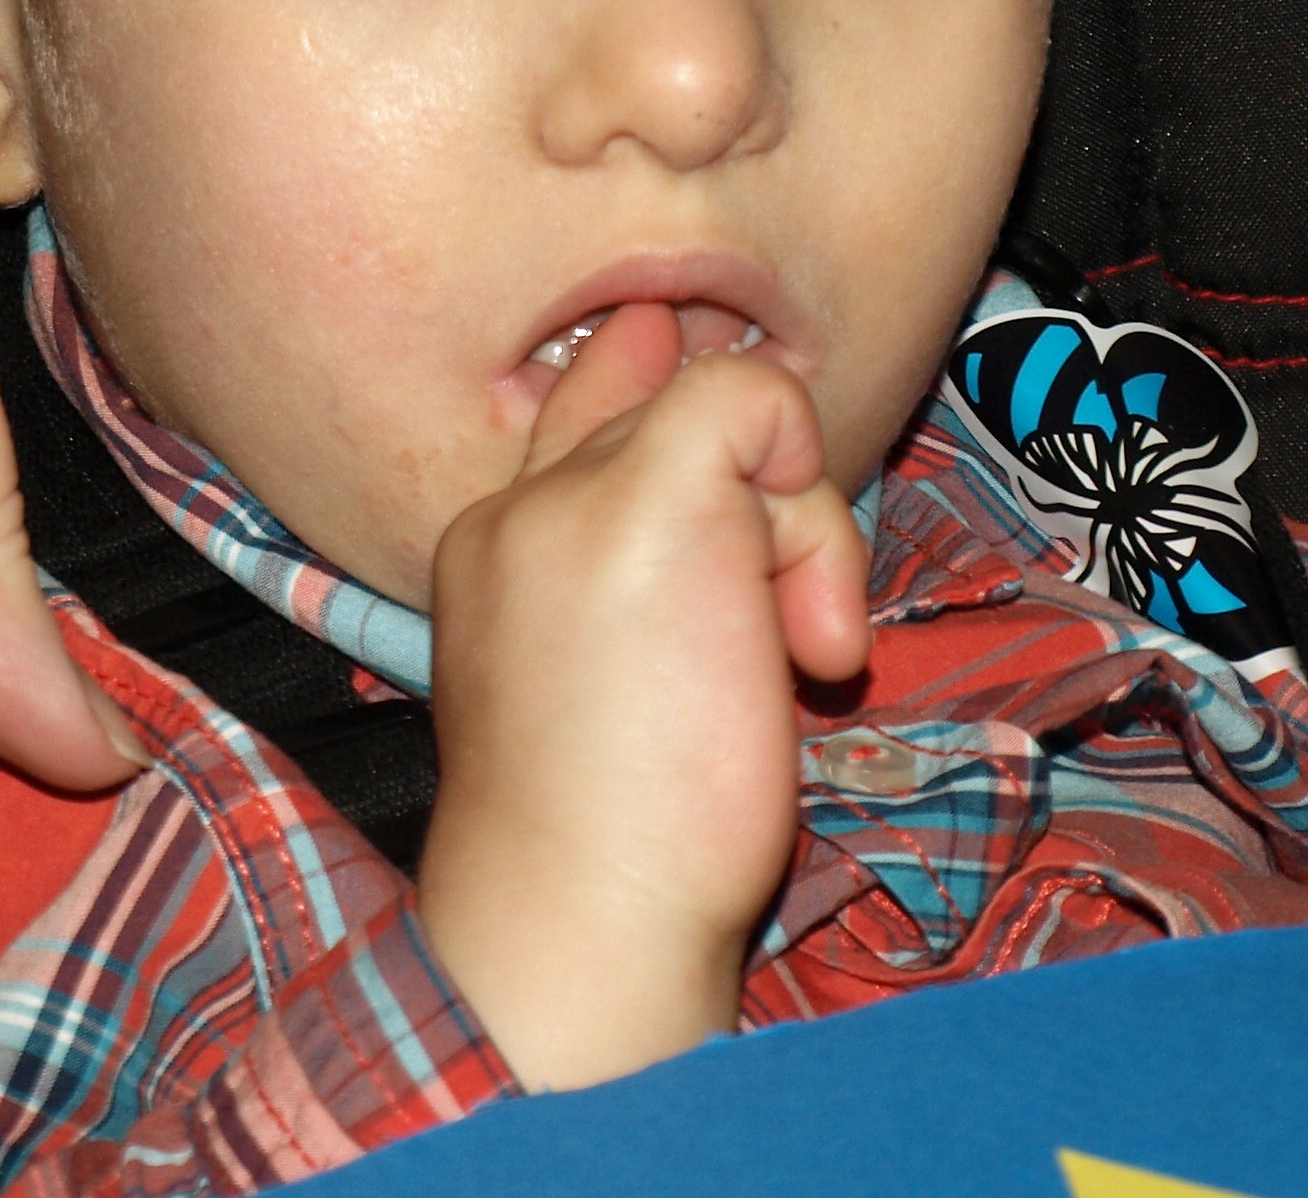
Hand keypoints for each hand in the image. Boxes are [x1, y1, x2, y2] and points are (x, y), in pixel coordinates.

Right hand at [417, 308, 868, 1089]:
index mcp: (493, 551)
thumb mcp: (613, 681)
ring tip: (788, 662)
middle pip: (662, 407)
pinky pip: (757, 396)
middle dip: (748, 505)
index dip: (674, 436)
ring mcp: (575, 493)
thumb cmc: (623, 843)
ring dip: (791, 533)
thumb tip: (750, 500)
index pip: (583, 414)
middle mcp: (519, 506)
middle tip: (768, 639)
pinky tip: (814, 628)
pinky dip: (812, 499)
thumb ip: (649, 581)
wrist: (587, 913)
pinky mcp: (655, 492)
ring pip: (723, 414)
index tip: (736, 554)